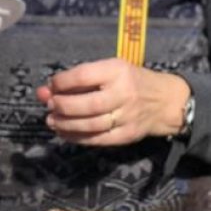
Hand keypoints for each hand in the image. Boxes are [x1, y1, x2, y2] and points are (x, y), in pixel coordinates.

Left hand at [36, 59, 190, 146]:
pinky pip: (97, 140)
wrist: (165, 101)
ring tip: (52, 121)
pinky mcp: (127, 135)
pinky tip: (65, 133)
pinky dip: (77, 138)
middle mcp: (124, 93)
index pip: (84, 76)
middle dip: (62, 106)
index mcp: (118, 71)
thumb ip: (80, 79)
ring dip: (66, 124)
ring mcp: (127, 116)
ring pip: (90, 125)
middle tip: (50, 106)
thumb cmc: (132, 81)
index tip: (52, 86)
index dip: (62, 82)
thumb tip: (45, 90)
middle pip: (87, 104)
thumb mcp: (112, 70)